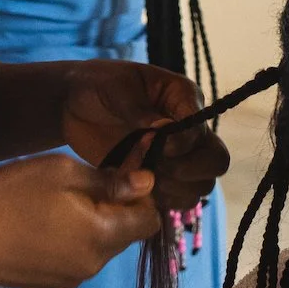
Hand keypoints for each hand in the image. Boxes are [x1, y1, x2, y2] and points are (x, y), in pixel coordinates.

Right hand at [0, 153, 159, 287]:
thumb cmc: (10, 196)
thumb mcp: (62, 172)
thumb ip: (110, 180)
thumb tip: (147, 184)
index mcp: (103, 235)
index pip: (150, 222)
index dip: (142, 197)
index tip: (119, 177)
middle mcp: (94, 265)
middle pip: (125, 235)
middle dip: (115, 210)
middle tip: (82, 185)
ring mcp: (71, 279)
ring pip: (99, 248)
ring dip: (92, 226)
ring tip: (56, 204)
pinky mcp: (49, 285)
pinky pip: (76, 260)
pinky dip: (71, 242)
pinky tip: (41, 226)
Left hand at [61, 60, 229, 211]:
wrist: (72, 104)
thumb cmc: (97, 84)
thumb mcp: (116, 87)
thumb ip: (138, 108)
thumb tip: (162, 127)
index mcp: (184, 100)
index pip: (201, 128)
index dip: (183, 142)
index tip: (152, 142)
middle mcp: (188, 131)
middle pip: (216, 161)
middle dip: (190, 170)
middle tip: (156, 167)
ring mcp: (176, 158)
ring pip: (201, 186)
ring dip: (175, 189)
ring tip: (143, 178)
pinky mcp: (158, 179)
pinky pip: (177, 201)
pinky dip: (162, 202)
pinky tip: (138, 191)